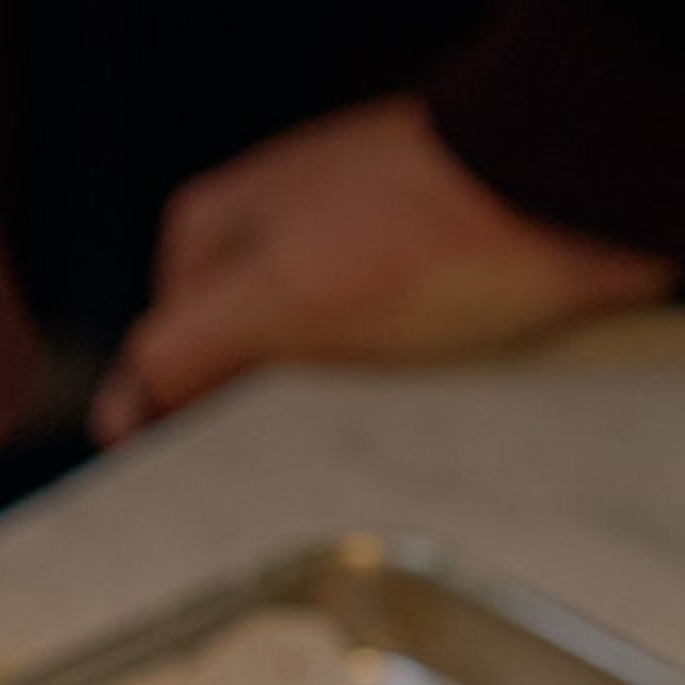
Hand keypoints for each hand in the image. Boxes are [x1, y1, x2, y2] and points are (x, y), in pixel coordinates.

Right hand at [93, 95, 675, 440]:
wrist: (568, 185)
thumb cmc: (424, 231)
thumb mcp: (276, 297)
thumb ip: (185, 350)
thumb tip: (116, 418)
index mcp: (214, 235)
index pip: (161, 359)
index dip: (174, 430)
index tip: (196, 499)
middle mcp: (273, 242)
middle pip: (233, 374)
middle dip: (254, 431)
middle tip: (281, 488)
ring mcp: (350, 264)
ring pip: (308, 380)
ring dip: (329, 426)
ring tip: (357, 459)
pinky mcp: (423, 291)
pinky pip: (384, 373)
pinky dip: (394, 407)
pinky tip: (414, 428)